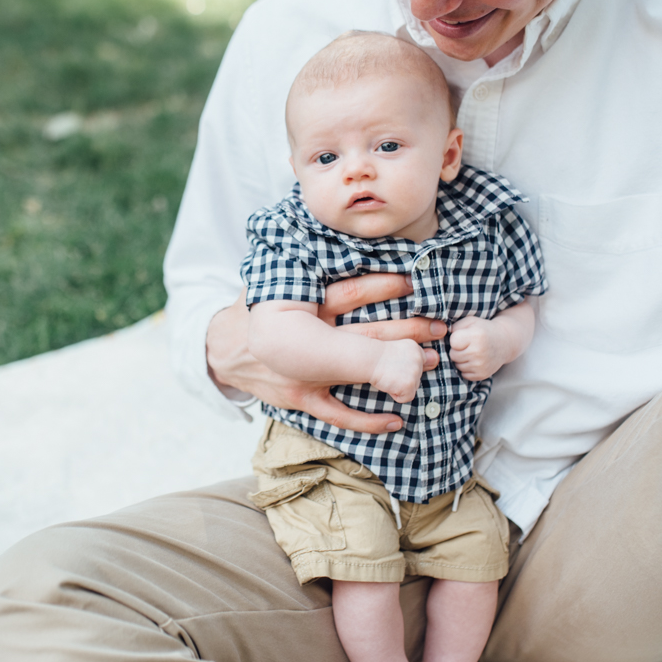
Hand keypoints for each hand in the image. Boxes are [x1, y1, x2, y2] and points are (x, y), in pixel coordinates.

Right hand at [207, 273, 445, 433]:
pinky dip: (368, 420)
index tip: (415, 280)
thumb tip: (353, 240)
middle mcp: (302, 338)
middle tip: (440, 326)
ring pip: (357, 372)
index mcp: (297, 304)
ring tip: (431, 360)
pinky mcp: (299, 400)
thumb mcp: (274, 279)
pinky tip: (397, 418)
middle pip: (363, 333)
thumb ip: (309, 266)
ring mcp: (301, 374)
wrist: (221, 348)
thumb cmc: (257, 310)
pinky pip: (337, 415)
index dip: (383, 285)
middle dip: (406, 330)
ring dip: (397, 367)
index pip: (347, 292)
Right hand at [369, 339, 424, 402]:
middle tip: (387, 370)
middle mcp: (418, 358)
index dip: (405, 368)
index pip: (420, 363)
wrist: (365, 358)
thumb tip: (435, 357)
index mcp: (415, 347)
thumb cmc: (373, 355)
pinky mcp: (409, 384)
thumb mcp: (393, 349)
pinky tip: (387, 383)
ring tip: (386, 376)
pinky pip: (406, 398)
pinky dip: (396, 394)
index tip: (392, 365)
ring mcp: (415, 371)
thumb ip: (412, 354)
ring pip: (412, 388)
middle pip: (417, 378)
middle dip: (403, 378)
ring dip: (399, 385)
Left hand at [448, 316, 513, 380]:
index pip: (453, 342)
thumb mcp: (471, 321)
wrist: (505, 343)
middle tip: (468, 345)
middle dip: (457, 350)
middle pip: (453, 355)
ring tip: (472, 352)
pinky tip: (475, 360)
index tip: (464, 337)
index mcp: (476, 337)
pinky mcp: (482, 375)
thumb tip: (441, 335)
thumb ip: (455, 326)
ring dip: (461, 360)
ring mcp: (480, 366)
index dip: (456, 339)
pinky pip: (464, 374)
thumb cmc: (484, 330)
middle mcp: (478, 352)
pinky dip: (467, 368)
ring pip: (457, 365)